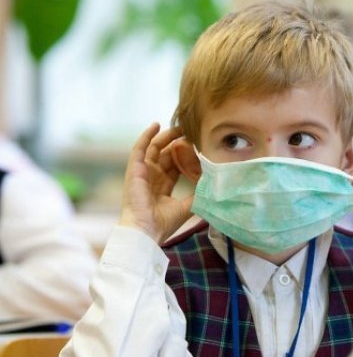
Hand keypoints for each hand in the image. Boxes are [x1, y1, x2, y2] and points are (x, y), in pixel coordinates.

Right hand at [119, 123, 194, 243]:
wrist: (145, 231)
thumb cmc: (162, 224)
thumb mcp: (186, 207)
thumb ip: (197, 196)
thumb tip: (214, 187)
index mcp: (162, 187)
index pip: (175, 166)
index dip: (186, 156)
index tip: (198, 147)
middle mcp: (152, 177)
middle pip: (166, 154)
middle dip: (178, 143)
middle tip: (192, 132)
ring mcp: (142, 172)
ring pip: (155, 148)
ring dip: (166, 136)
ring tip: (180, 126)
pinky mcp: (134, 169)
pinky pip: (140, 148)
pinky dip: (147, 135)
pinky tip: (156, 125)